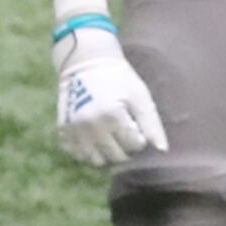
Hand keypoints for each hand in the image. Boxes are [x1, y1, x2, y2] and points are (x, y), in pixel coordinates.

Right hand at [50, 22, 167, 166]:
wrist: (86, 65)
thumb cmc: (120, 80)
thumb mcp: (140, 97)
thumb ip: (152, 125)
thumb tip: (162, 150)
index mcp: (112, 115)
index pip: (135, 145)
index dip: (140, 138)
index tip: (136, 124)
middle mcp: (90, 125)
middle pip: (116, 156)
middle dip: (126, 148)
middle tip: (125, 131)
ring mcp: (74, 128)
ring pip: (96, 160)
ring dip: (107, 154)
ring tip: (111, 136)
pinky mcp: (63, 129)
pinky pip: (77, 154)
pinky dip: (88, 151)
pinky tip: (96, 137)